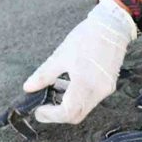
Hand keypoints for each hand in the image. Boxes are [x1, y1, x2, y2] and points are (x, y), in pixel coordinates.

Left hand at [22, 0, 136, 124]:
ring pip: (83, 108)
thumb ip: (44, 74)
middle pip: (76, 115)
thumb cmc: (87, 37)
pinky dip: (76, 96)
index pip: (68, 112)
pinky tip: (67, 83)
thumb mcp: (60, 55)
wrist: (112, 26)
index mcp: (85, 82)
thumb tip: (28, 87)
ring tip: (54, 89)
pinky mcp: (108, 85)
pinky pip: (90, 99)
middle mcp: (98, 90)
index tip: (39, 111)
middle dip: (58, 114)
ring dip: (67, 105)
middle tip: (44, 107)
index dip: (51, 116)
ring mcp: (105, 89)